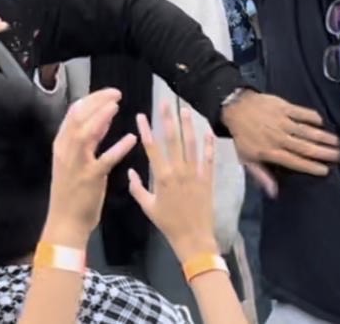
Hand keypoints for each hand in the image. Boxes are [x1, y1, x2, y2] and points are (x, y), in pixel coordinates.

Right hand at [40, 89, 137, 246]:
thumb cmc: (72, 192)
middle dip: (97, 102)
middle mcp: (66, 151)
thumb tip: (102, 119)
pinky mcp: (90, 179)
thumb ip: (89, 140)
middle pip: (78, 117)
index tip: (108, 93)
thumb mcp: (75, 161)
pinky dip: (118, 147)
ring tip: (117, 106)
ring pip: (85, 133)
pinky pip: (105, 159)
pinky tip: (132, 139)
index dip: (91, 99)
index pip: (73, 113)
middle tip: (116, 93)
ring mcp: (77, 164)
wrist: (65, 222)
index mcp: (62, 145)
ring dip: (101, 117)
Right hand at [128, 102, 217, 259]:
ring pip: (191, 145)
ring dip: (188, 126)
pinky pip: (209, 159)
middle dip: (168, 119)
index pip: (152, 148)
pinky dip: (209, 145)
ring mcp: (195, 174)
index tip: (141, 115)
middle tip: (166, 102)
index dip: (146, 130)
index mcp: (162, 177)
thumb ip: (137, 188)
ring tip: (185, 109)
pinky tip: (207, 131)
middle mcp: (179, 171)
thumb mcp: (148, 207)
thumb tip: (130, 172)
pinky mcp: (208, 179)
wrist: (193, 238)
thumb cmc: (168, 223)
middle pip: (173, 140)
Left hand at [221, 91, 339, 191]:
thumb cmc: (242, 136)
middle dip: (323, 153)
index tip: (326, 170)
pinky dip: (312, 117)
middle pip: (305, 147)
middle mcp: (279, 137)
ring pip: (306, 131)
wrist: (235, 108)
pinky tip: (322, 122)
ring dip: (323, 137)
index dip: (311, 166)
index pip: (295, 161)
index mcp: (270, 152)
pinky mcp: (284, 106)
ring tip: (337, 142)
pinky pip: (301, 112)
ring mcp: (282, 121)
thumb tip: (274, 193)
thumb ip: (262, 175)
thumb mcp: (246, 159)